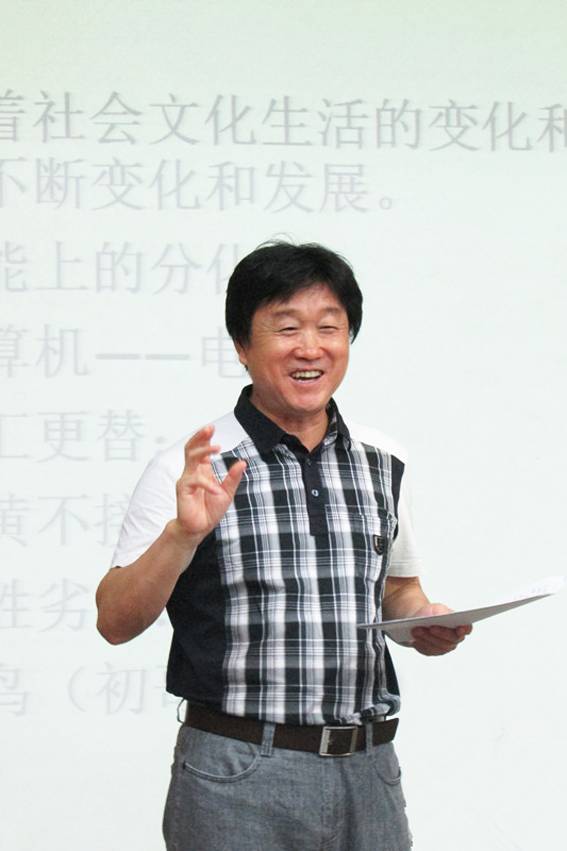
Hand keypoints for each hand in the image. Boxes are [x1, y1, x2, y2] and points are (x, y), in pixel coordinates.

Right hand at [173, 425, 246, 543]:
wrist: (199, 528)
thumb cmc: (210, 510)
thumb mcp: (227, 492)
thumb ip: (233, 477)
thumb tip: (243, 462)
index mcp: (202, 471)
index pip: (200, 449)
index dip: (204, 438)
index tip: (212, 427)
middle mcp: (192, 472)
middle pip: (191, 448)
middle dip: (199, 437)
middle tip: (209, 428)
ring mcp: (186, 480)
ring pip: (191, 458)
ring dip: (203, 451)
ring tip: (217, 448)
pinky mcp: (183, 490)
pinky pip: (194, 481)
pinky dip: (207, 484)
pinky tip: (216, 489)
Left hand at [410, 603, 471, 655]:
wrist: (418, 620)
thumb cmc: (430, 613)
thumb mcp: (435, 608)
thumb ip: (440, 611)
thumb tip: (441, 616)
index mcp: (460, 625)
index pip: (467, 628)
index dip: (465, 629)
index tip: (460, 628)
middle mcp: (454, 638)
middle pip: (451, 639)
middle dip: (440, 633)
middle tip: (430, 627)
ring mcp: (444, 647)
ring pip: (438, 646)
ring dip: (427, 638)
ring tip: (416, 630)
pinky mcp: (433, 651)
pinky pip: (428, 650)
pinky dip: (421, 644)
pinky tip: (414, 640)